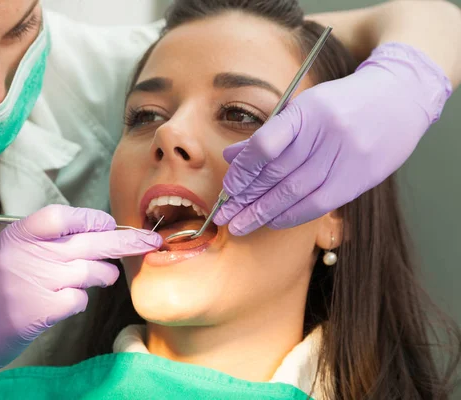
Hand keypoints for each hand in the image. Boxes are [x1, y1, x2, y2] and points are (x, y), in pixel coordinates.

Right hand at [0, 205, 161, 398]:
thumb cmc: (1, 287)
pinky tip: (68, 301)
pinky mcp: (41, 310)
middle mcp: (27, 254)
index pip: (61, 215)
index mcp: (20, 234)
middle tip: (149, 241)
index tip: (109, 223)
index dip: (90, 218)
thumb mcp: (15, 250)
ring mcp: (34, 282)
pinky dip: (81, 300)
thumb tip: (101, 230)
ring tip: (105, 276)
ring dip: (105, 275)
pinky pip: (80, 298)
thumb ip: (50, 239)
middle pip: (88, 242)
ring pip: (91, 271)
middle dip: (125, 241)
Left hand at [215, 42, 451, 234]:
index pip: (265, 145)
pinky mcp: (359, 178)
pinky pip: (319, 204)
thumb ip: (269, 134)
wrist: (398, 99)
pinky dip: (291, 215)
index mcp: (307, 110)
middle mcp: (326, 133)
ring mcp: (345, 157)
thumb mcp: (303, 107)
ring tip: (238, 226)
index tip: (228, 189)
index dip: (243, 171)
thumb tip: (231, 157)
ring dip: (262, 213)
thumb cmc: (341, 104)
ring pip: (295, 192)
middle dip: (245, 199)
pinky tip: (271, 222)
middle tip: (223, 216)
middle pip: (277, 174)